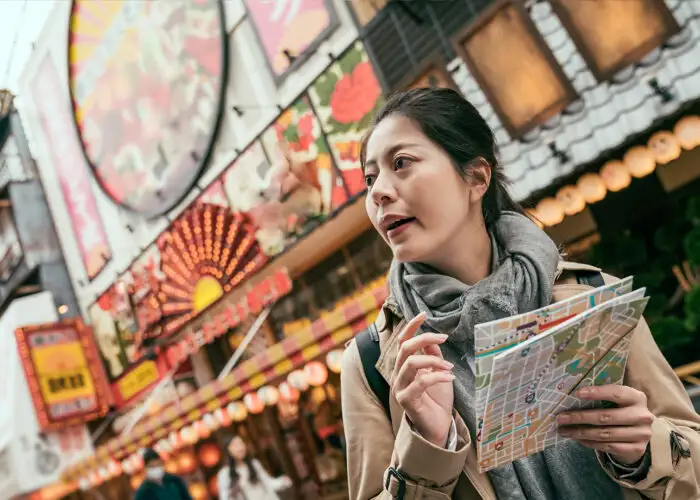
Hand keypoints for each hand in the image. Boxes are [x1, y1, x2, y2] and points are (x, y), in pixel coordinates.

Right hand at [390, 313, 454, 446]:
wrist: (438, 427)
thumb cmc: (437, 399)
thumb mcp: (438, 371)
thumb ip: (433, 355)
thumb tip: (431, 338)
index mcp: (404, 365)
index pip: (402, 341)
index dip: (410, 326)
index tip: (424, 314)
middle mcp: (398, 375)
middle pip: (405, 348)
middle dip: (425, 339)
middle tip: (444, 338)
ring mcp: (400, 388)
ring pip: (410, 363)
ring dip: (433, 361)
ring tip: (449, 367)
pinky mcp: (406, 401)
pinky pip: (421, 382)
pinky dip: (437, 376)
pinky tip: (450, 377)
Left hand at [557, 385, 653, 464]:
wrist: (640, 433)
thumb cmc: (621, 410)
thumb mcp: (618, 400)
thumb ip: (602, 397)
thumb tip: (571, 396)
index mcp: (636, 397)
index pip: (616, 393)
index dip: (597, 393)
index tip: (577, 393)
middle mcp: (642, 415)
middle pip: (606, 416)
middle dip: (580, 417)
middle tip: (560, 418)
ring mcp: (641, 434)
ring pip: (605, 434)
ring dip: (581, 432)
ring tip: (564, 430)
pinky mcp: (637, 449)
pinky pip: (608, 446)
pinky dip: (590, 443)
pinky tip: (578, 439)